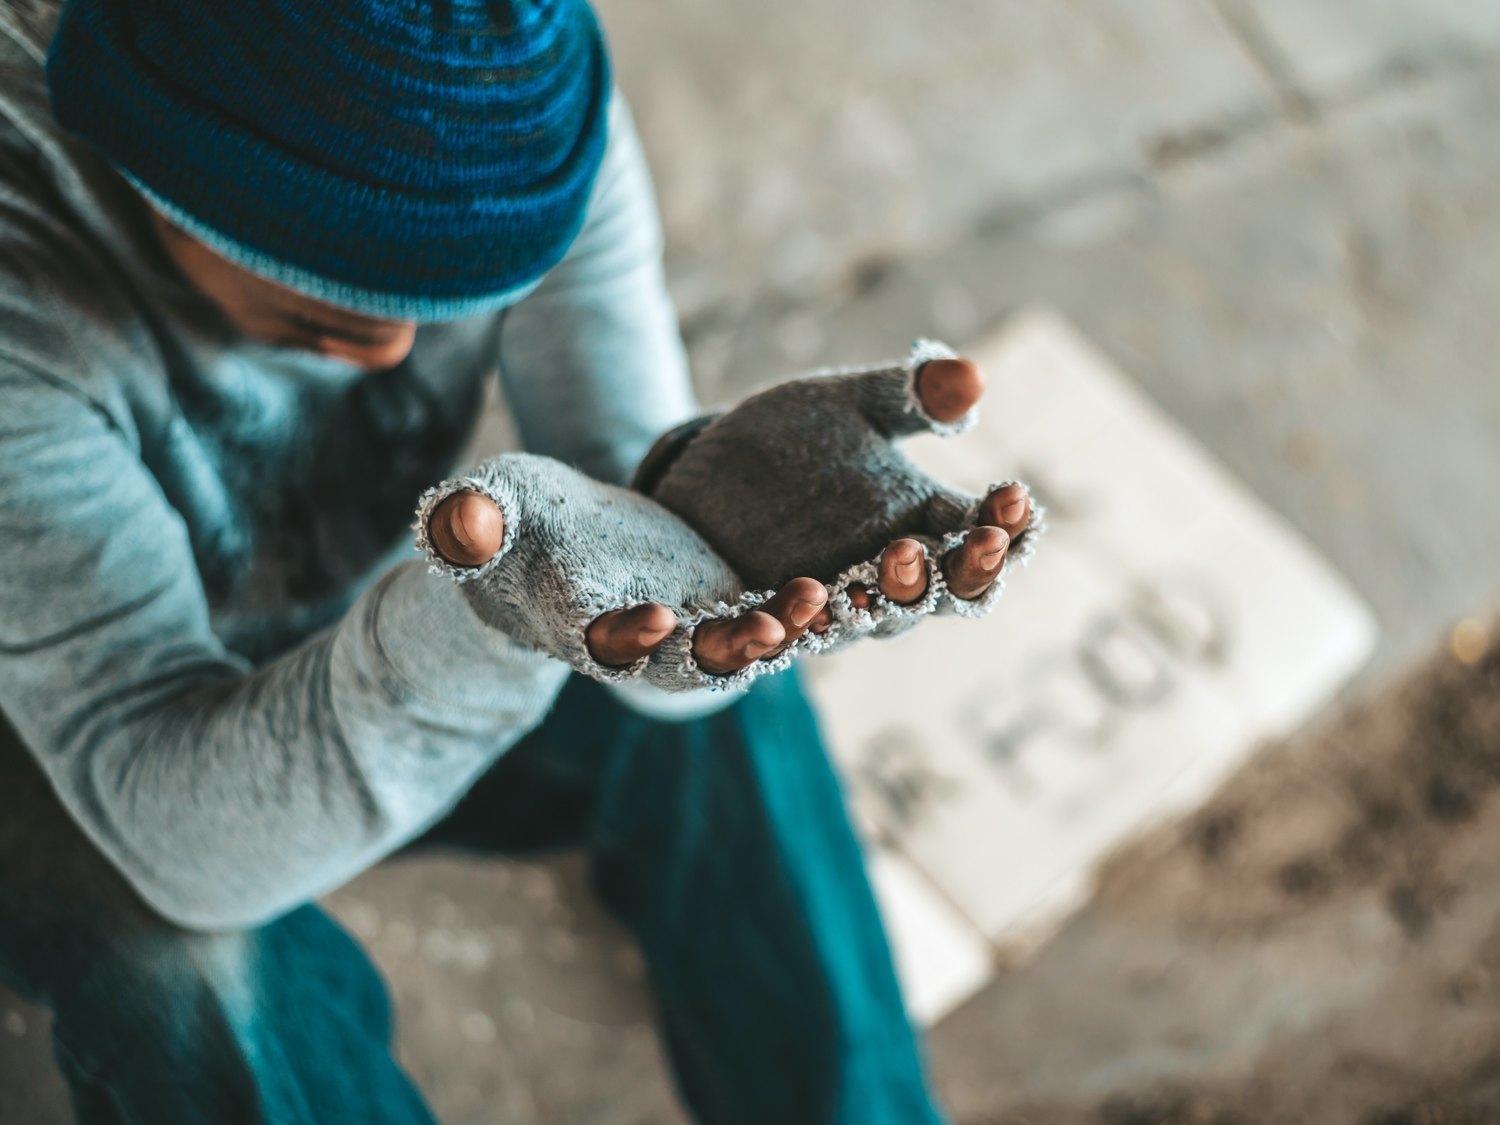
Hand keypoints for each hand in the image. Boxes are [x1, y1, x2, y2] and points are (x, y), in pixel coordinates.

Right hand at [419, 456, 833, 683]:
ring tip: (819, 599)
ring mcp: (691, 628)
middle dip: (727, 648)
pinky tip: (845, 582)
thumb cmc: (514, 521)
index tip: (651, 615)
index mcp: (579, 624)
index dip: (626, 635)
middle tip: (768, 629)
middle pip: (686, 660)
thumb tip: (456, 517)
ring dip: (781, 631)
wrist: (557, 540)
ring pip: (741, 644)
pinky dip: (803, 609)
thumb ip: (472, 521)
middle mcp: (642, 643)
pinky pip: (772, 615)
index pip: (602, 641)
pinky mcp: (729, 603)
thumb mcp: (491, 506)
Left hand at [635, 340, 1041, 649]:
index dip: (1006, 524)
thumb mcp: (846, 405)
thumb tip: (972, 375)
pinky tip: (773, 621)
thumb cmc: (792, 442)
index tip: (1013, 494)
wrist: (702, 480)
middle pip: (940, 593)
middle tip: (976, 539)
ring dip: (881, 600)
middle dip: (961, 569)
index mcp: (919, 527)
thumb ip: (907, 394)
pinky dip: (775, 633)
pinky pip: (770, 643)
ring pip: (867, 623)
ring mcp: (823, 609)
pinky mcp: (754, 625)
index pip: (982, 538)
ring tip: (894, 559)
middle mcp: (882, 580)